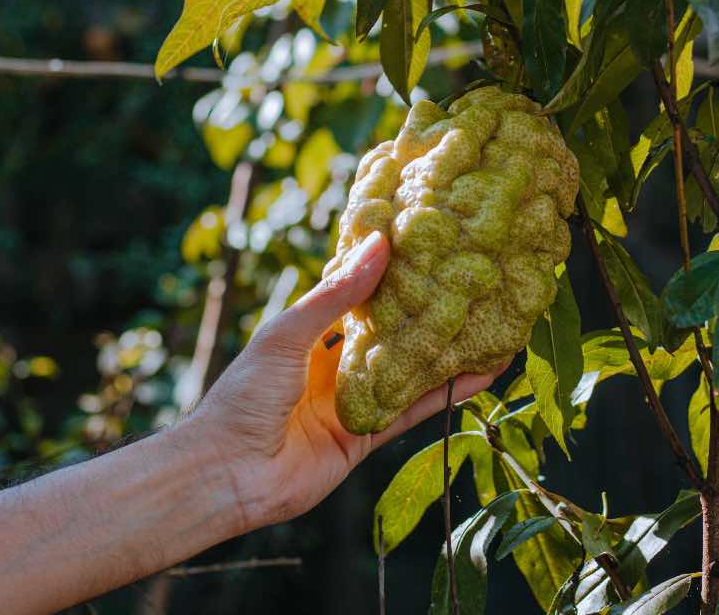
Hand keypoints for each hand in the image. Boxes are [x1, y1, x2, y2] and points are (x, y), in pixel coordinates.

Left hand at [188, 231, 506, 531]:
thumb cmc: (243, 396)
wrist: (226, 473)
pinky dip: (447, 394)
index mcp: (310, 332)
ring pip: (411, 370)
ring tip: (492, 328)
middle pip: (393, 332)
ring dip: (448, 353)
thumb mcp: (288, 334)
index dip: (393, 273)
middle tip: (473, 283)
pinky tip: (480, 376)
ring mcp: (353, 400)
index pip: (359, 294)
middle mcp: (335, 364)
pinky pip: (414, 410)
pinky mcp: (367, 436)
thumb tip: (380, 245)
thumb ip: (337, 295)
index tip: (430, 247)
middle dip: (429, 312)